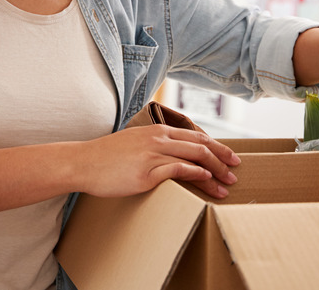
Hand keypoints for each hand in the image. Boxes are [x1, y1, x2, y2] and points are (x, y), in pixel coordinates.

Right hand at [76, 125, 239, 199]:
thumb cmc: (107, 156)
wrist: (83, 162)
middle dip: (222, 159)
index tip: (231, 157)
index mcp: (157, 131)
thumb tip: (173, 155)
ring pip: (194, 158)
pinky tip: (206, 181)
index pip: (196, 136)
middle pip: (200, 146)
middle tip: (235, 172)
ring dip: (214, 173)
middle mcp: (158, 139)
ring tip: (225, 187)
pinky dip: (195, 174)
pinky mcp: (146, 173)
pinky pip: (177, 170)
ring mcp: (152, 155)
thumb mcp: (135, 142)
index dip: (217, 146)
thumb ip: (155, 145)